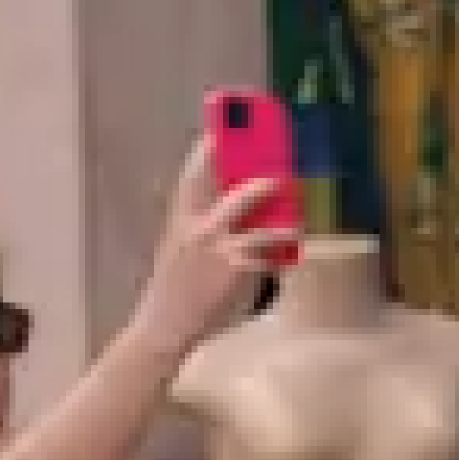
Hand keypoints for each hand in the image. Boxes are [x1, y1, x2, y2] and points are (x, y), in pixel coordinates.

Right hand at [138, 128, 304, 344]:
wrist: (163, 328)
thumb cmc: (175, 293)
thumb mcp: (179, 253)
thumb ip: (204, 231)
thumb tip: (241, 211)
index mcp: (180, 222)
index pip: (192, 177)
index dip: (206, 151)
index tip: (219, 131)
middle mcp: (197, 229)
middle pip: (233, 191)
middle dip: (260, 180)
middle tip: (280, 173)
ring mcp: (217, 247)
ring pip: (262, 223)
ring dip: (284, 220)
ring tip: (295, 222)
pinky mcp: (236, 267)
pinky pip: (269, 252)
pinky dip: (283, 252)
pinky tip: (290, 255)